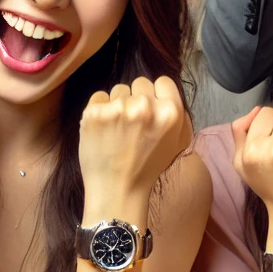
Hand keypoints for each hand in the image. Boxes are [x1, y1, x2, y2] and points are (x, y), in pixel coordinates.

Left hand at [78, 76, 191, 211]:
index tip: (149, 112)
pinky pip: (98, 97)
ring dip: (117, 105)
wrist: (117, 189)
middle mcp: (145, 107)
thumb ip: (177, 114)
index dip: (156, 96)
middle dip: (136, 100)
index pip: (163, 81)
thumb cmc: (147, 168)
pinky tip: (103, 130)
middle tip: (133, 125)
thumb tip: (165, 92)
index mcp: (170, 112)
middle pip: (140, 83)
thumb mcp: (177, 142)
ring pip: (118, 90)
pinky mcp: (94, 113)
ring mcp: (118, 108)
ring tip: (117, 130)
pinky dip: (99, 110)